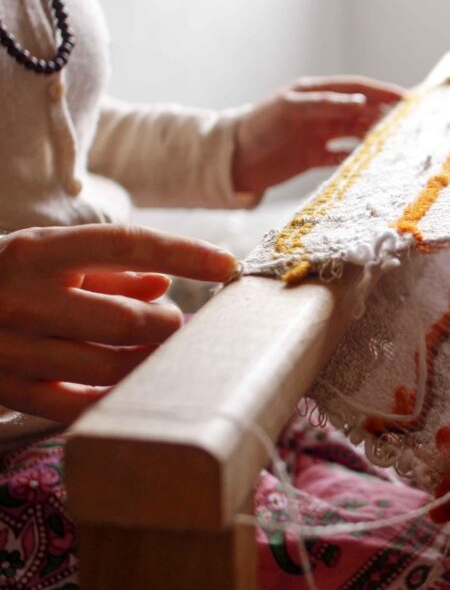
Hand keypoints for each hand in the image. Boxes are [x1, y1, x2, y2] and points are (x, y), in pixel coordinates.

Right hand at [0, 224, 237, 422]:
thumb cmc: (2, 278)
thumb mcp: (45, 256)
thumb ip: (109, 269)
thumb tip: (164, 283)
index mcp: (35, 251)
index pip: (126, 244)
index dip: (183, 254)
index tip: (227, 264)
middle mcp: (20, 297)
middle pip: (126, 319)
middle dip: (167, 325)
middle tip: (177, 324)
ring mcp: (8, 348)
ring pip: (107, 366)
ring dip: (149, 362)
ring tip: (158, 353)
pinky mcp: (3, 389)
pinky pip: (76, 405)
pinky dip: (115, 397)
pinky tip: (133, 386)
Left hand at [231, 76, 403, 194]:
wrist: (232, 160)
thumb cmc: (257, 127)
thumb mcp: (290, 109)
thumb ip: (325, 104)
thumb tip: (361, 102)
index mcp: (314, 93)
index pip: (355, 89)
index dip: (380, 92)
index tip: (404, 98)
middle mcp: (319, 112)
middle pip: (359, 111)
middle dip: (382, 114)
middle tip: (407, 123)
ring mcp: (317, 135)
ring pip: (353, 133)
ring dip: (372, 135)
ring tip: (393, 142)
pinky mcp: (312, 157)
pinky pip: (341, 156)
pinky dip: (356, 158)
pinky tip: (371, 162)